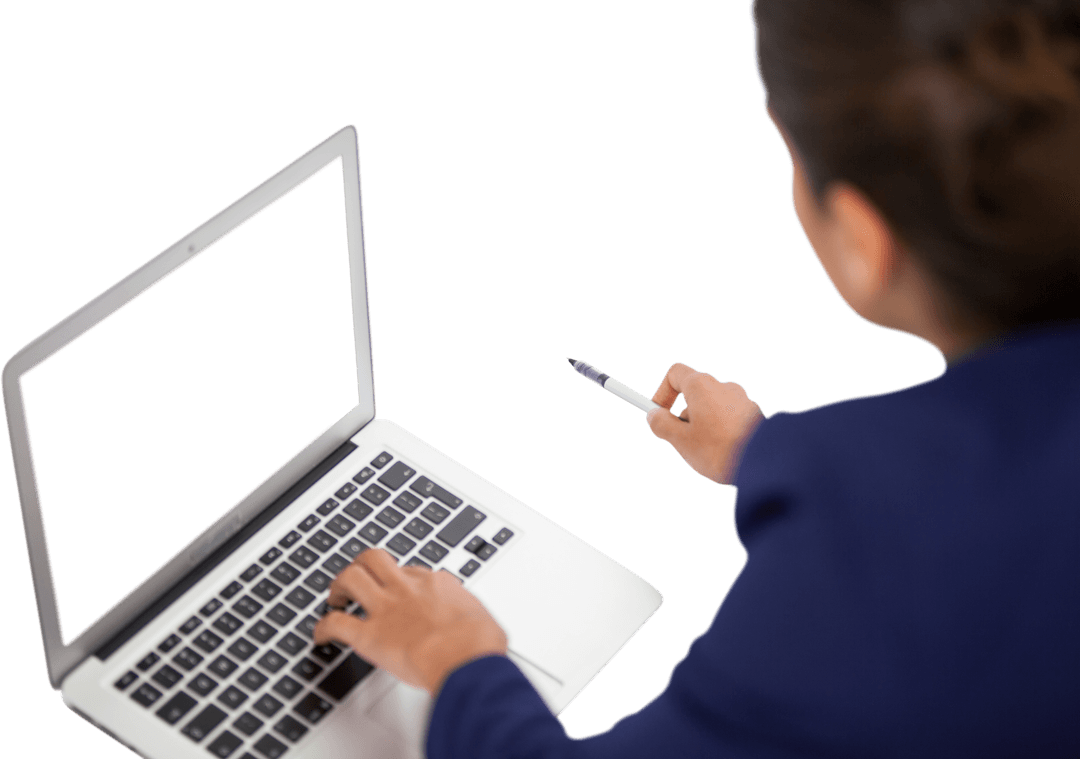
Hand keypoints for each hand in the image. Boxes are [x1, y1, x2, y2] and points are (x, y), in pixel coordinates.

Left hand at [312, 548, 507, 696]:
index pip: (412, 571)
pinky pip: (336, 624)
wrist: (466, 659)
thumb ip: (470, 618)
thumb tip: (477, 628)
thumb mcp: (483, 619)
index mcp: (436, 584)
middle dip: (362, 565)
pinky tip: (320, 636)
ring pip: (351, 578)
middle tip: (357, 578)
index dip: (401, 579)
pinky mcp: (369, 636)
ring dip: (339, 585)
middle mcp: (407, 589)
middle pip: (375, 559)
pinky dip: (323, 628)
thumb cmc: (479, 644)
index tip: (400, 590)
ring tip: (334, 597)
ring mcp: (386, 609)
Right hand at [646, 362, 763, 485]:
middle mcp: (722, 386)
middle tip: (683, 443)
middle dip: (683, 417)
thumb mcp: (681, 441)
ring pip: (711, 408)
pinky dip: (721, 431)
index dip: (662, 393)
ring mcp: (741, 399)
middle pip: (693, 394)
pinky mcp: (754, 414)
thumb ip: (662, 426)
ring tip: (707, 453)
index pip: (675, 374)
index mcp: (701, 386)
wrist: (764, 461)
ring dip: (703, 426)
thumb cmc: (720, 449)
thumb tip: (654, 416)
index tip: (659, 415)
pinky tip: (724, 453)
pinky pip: (728, 418)